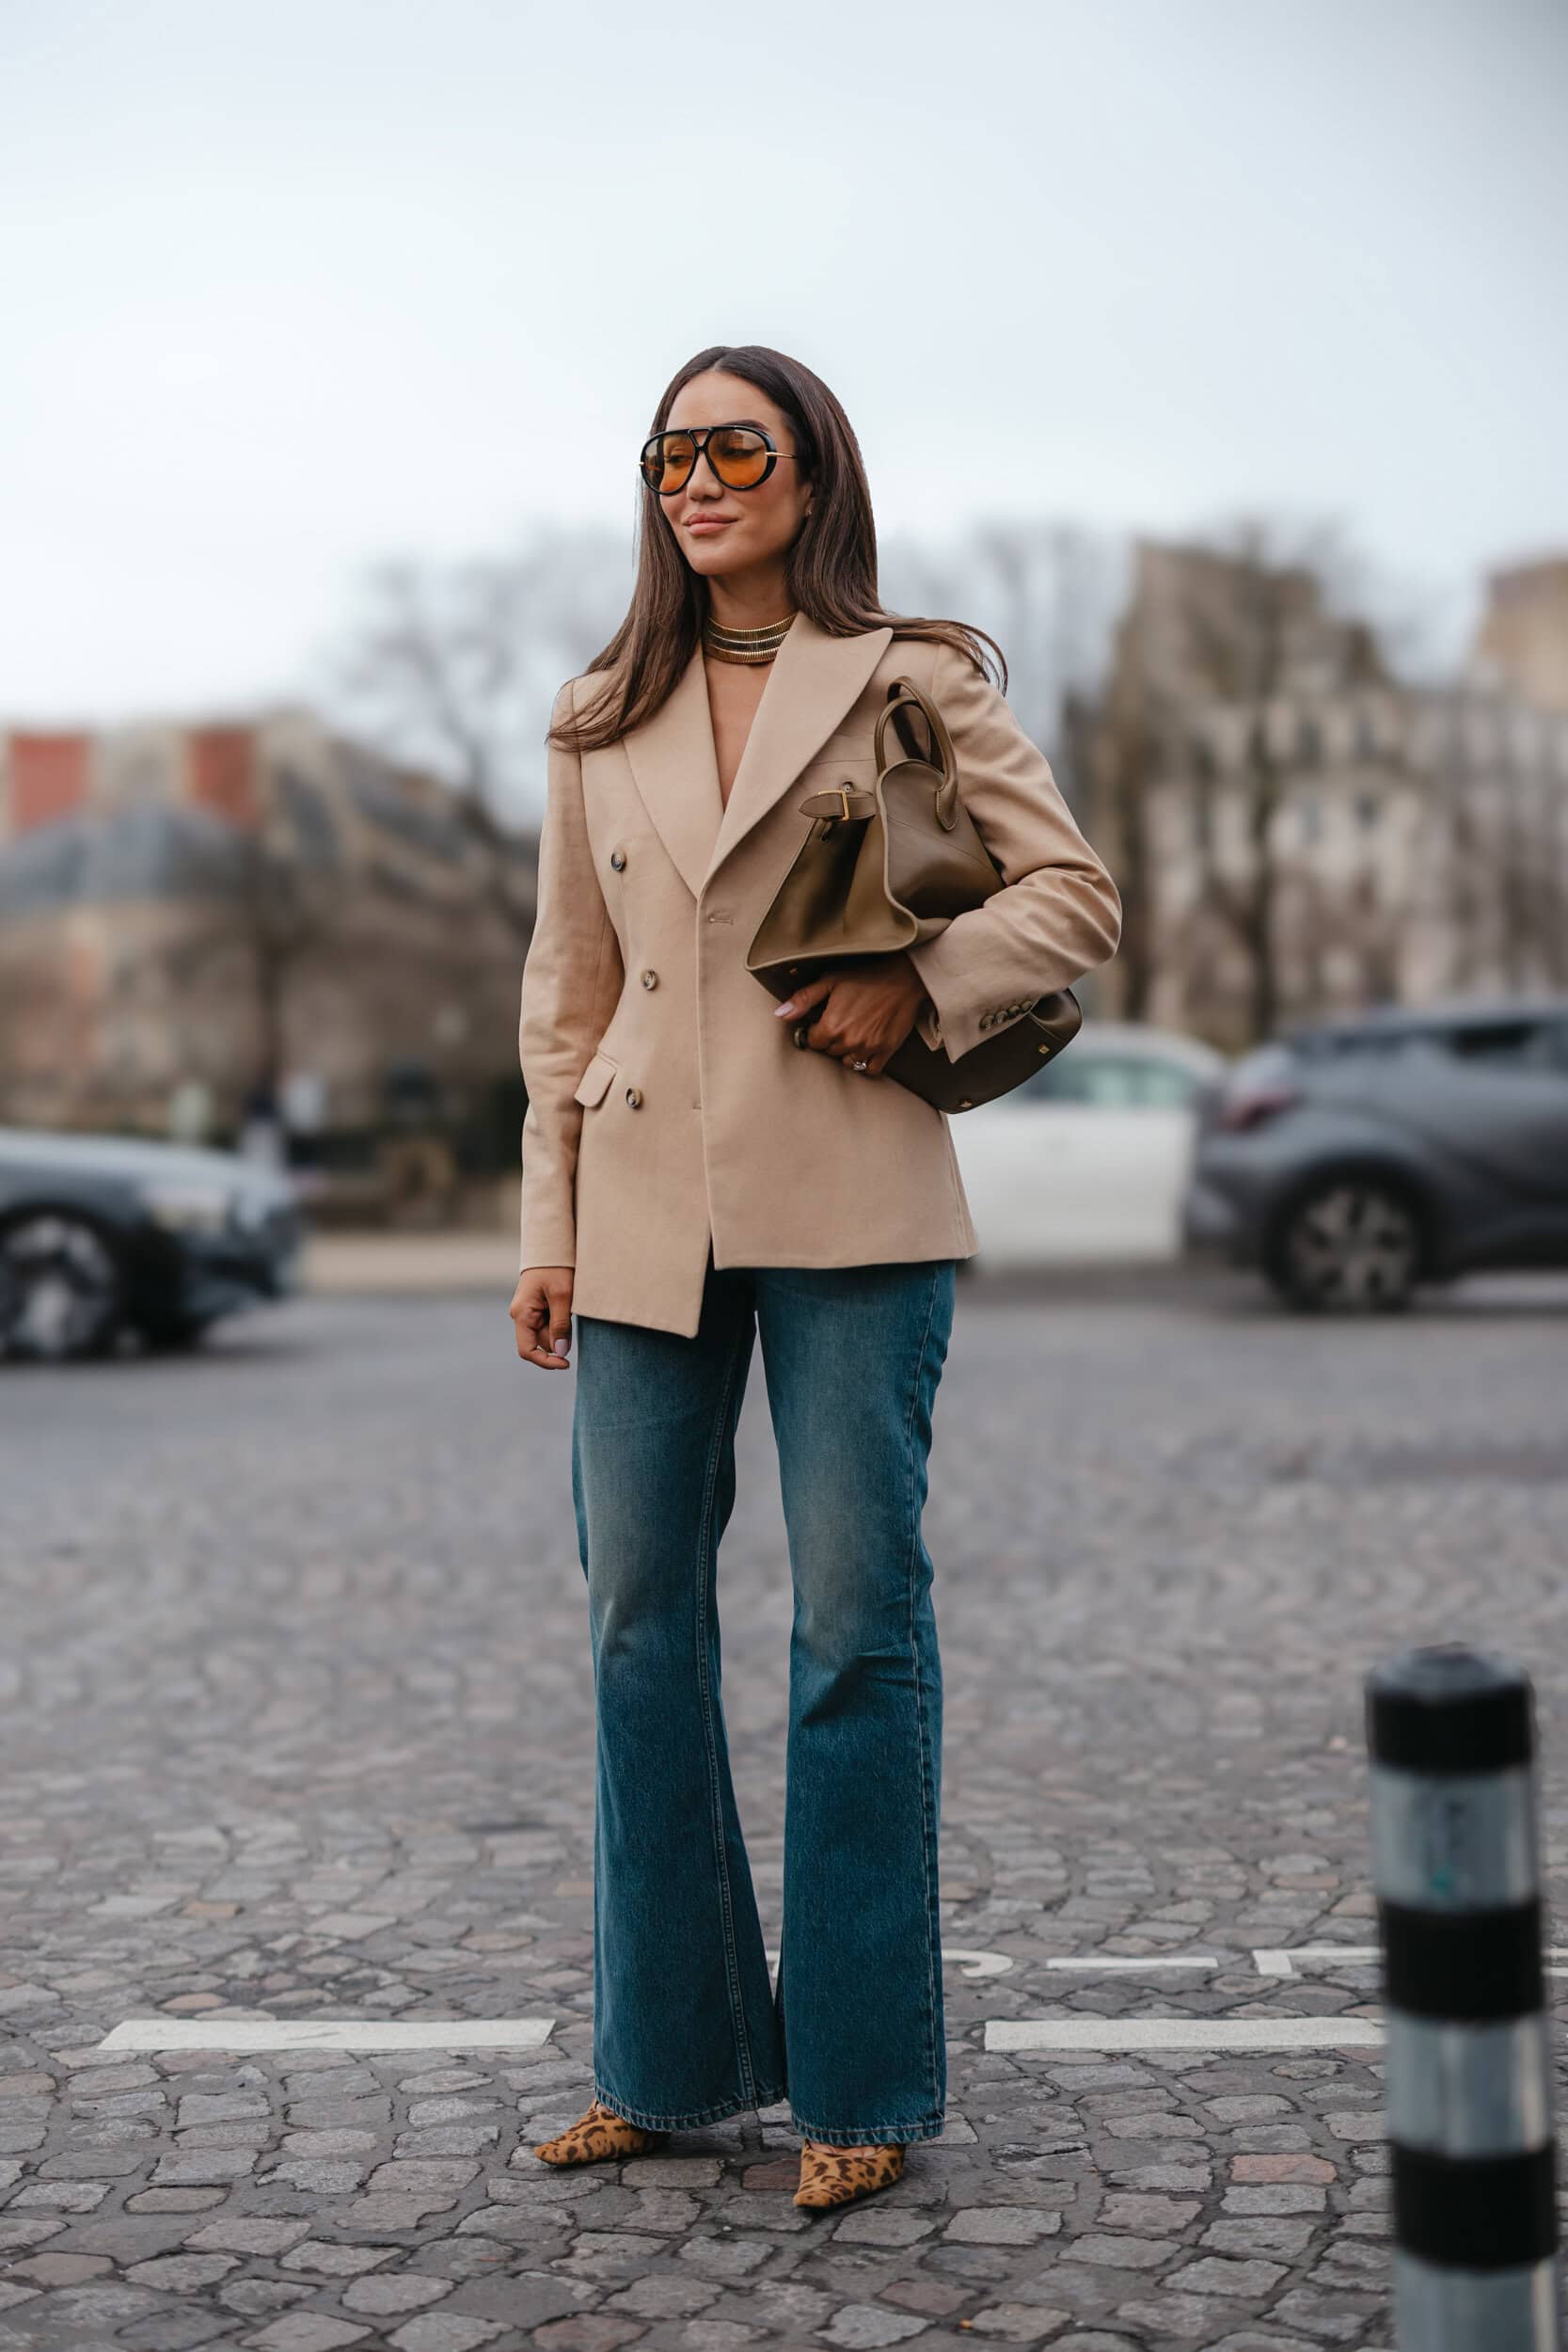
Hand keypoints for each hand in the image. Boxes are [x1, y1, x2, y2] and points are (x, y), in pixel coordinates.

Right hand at [511, 1267, 573, 1367]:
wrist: (552, 1245)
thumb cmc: (556, 1267)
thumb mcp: (563, 1296)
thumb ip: (561, 1326)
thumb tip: (561, 1352)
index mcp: (521, 1313)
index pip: (528, 1350)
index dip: (546, 1361)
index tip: (566, 1364)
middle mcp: (521, 1315)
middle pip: (541, 1342)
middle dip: (560, 1337)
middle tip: (573, 1315)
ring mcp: (528, 1312)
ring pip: (547, 1333)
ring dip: (562, 1327)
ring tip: (569, 1304)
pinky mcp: (537, 1308)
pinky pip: (550, 1323)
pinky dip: (561, 1320)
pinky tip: (567, 1304)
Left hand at [773, 953, 930, 1077]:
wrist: (903, 978)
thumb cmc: (865, 976)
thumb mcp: (830, 981)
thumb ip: (804, 999)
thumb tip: (781, 1014)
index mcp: (832, 1026)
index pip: (813, 1042)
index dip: (816, 1030)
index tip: (824, 1021)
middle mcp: (849, 1040)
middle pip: (830, 1052)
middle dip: (832, 1039)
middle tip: (843, 1021)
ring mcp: (868, 1048)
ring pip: (848, 1061)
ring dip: (848, 1051)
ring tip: (855, 1032)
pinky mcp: (886, 1050)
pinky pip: (870, 1069)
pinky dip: (866, 1061)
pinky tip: (867, 1046)